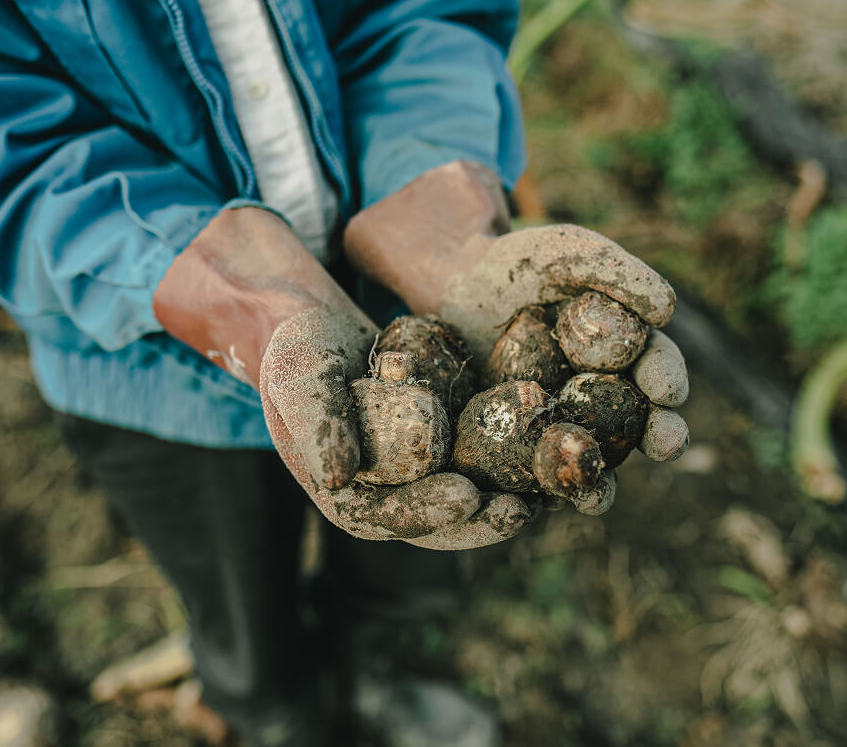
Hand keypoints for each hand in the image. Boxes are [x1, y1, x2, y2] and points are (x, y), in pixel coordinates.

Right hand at [155, 206, 530, 547]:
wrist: (317, 327)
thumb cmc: (299, 353)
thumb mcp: (301, 381)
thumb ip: (319, 426)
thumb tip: (339, 478)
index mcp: (346, 495)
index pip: (389, 519)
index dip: (428, 513)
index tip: (467, 498)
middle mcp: (386, 493)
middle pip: (437, 520)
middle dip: (480, 520)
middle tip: (519, 510)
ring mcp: (418, 472)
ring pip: (467, 496)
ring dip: (504, 499)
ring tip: (545, 494)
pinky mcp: (444, 445)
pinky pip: (481, 460)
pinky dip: (511, 462)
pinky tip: (546, 451)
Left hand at [344, 163, 691, 512]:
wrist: (455, 283)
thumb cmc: (520, 261)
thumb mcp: (569, 252)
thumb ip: (617, 273)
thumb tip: (668, 312)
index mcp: (628, 351)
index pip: (657, 367)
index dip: (666, 379)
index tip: (666, 389)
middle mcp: (605, 394)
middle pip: (641, 422)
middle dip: (659, 435)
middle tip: (666, 444)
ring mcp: (565, 422)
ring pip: (596, 457)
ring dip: (607, 478)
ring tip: (609, 490)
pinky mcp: (522, 443)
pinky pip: (539, 471)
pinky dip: (546, 489)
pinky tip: (548, 501)